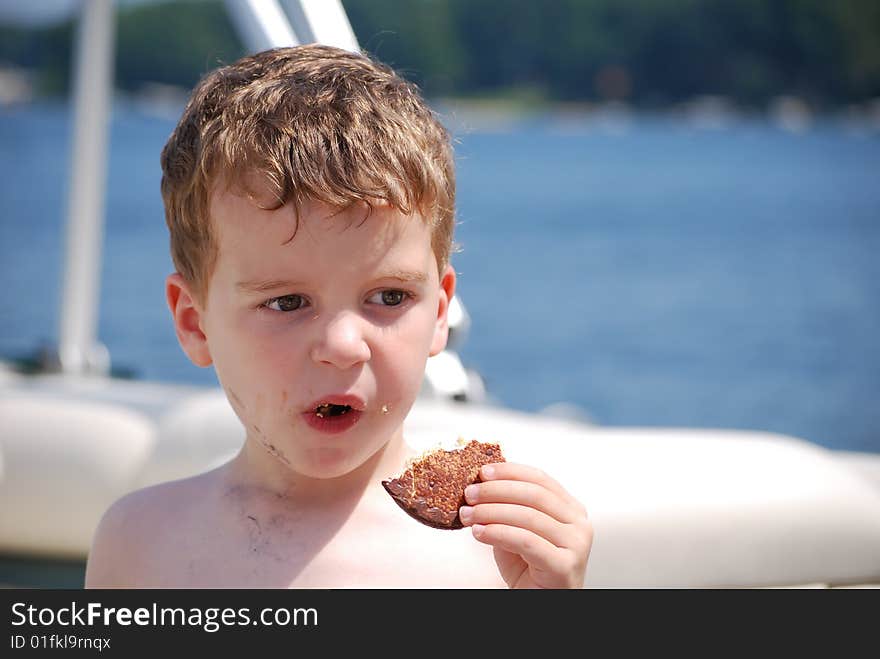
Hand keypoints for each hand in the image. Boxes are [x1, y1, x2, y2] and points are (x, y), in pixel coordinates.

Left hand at [459, 462, 591, 588]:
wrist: (541, 603)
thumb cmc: (530, 569)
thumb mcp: (518, 530)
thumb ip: (508, 508)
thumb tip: (480, 485)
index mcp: (570, 509)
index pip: (540, 479)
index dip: (510, 472)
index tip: (483, 472)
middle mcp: (578, 523)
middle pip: (534, 494)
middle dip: (496, 490)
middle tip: (470, 494)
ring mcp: (576, 544)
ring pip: (528, 516)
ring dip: (491, 512)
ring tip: (469, 515)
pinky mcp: (565, 565)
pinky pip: (526, 541)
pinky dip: (498, 533)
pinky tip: (479, 532)